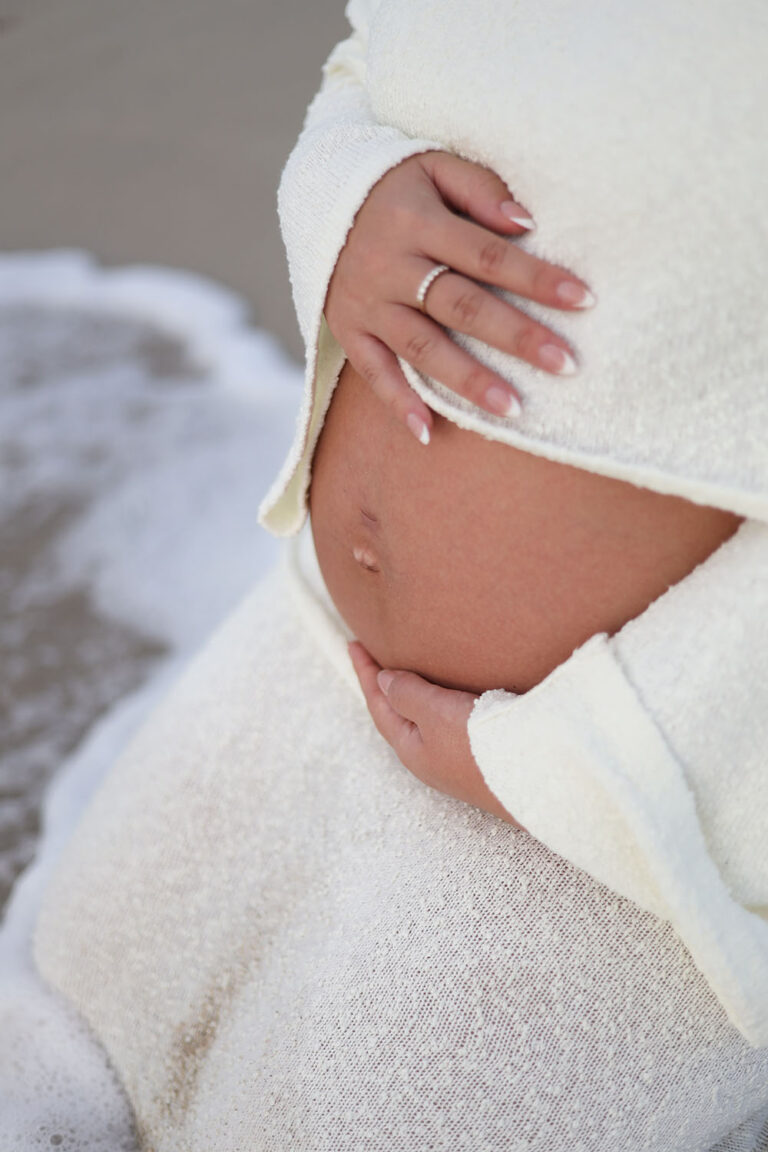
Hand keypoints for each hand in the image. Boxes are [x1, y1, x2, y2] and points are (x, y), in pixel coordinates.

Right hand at [324, 151, 594, 444]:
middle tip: (564, 365)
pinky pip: (373, 371)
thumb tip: (527, 223)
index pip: (488, 255)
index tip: (583, 300)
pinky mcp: (349, 330)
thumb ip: (480, 190)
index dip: (536, 278)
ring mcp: (367, 303)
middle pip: (461, 307)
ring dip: (467, 380)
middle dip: (516, 337)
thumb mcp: (434, 166)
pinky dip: (398, 402)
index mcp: (416, 221)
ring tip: (513, 408)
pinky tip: (428, 432)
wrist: (318, 200)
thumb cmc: (395, 187)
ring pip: (422, 347)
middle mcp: (390, 266)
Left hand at [348, 640, 524, 828]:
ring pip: (424, 719)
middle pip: (398, 714)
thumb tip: (383, 681)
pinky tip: (453, 694)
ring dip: (413, 693)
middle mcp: (430, 757)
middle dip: (384, 685)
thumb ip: (408, 694)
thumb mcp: (436, 714)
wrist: (537, 781)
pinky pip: (449, 722)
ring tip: (409, 670)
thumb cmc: (481, 749)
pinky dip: (440, 701)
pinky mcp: (482, 755)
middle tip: (374, 656)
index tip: (354, 644)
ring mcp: (456, 759)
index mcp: (411, 748)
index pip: (379, 704)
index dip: (365, 672)